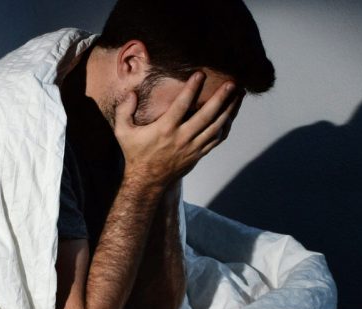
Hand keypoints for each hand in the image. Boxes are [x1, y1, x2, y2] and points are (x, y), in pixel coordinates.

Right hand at [114, 72, 242, 188]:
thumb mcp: (123, 132)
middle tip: (232, 83)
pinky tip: (231, 115)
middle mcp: (182, 138)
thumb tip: (132, 93)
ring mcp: (192, 147)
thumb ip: (125, 111)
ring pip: (216, 127)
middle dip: (221, 98)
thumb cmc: (135, 153)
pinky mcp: (198, 154)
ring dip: (229, 111)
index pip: (181, 105)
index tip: (201, 74)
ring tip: (238, 96)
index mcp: (164, 129)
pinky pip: (216, 139)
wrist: (147, 181)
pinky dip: (226, 126)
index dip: (192, 89)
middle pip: (206, 116)